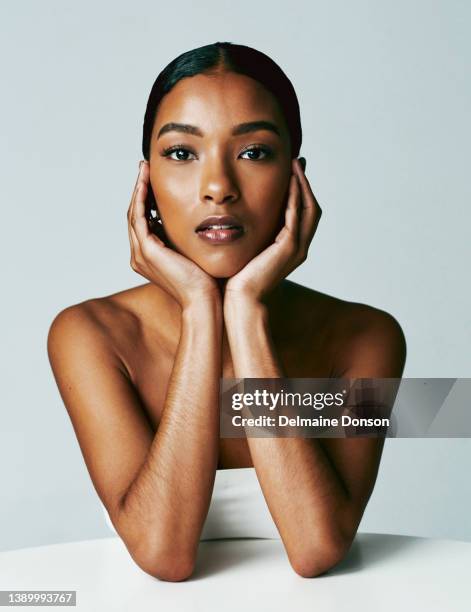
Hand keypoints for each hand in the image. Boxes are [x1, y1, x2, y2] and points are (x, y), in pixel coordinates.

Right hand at [128, 160, 220, 308]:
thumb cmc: (205, 280)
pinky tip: (146, 183)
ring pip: (133, 213)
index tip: (152, 178)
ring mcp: (141, 254)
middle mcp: (140, 255)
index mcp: (149, 256)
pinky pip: (139, 218)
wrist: (204, 299)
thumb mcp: (192, 251)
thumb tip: (198, 218)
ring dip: (138, 189)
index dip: (145, 198)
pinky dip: (140, 199)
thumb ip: (186, 236)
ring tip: (144, 169)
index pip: (143, 220)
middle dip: (139, 189)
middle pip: (134, 214)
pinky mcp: (148, 251)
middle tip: (144, 167)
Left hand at [224, 158, 321, 303]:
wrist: (240, 300)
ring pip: (308, 210)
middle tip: (298, 161)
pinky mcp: (289, 249)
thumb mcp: (248, 248)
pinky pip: (296, 218)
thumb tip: (240, 215)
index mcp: (291, 247)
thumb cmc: (239, 278)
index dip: (300, 190)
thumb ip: (252, 232)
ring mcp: (297, 249)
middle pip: (311, 207)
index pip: (303, 212)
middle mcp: (299, 247)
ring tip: (295, 165)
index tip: (293, 170)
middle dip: (305, 183)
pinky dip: (295, 198)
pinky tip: (289, 182)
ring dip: (302, 186)